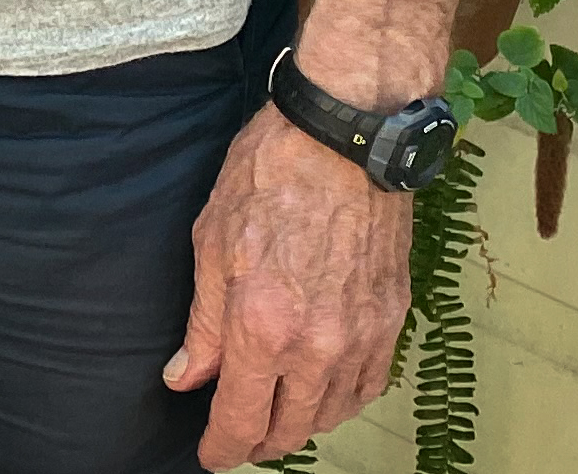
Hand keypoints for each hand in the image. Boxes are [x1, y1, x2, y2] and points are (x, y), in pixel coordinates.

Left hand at [167, 107, 411, 466]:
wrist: (346, 135)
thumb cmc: (271, 174)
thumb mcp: (210, 243)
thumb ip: (202, 324)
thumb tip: (185, 377)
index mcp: (260, 327)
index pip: (238, 420)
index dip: (221, 449)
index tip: (211, 456)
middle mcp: (315, 345)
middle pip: (288, 431)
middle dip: (259, 443)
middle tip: (239, 436)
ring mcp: (361, 335)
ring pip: (331, 415)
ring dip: (301, 424)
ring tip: (277, 412)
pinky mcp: (392, 317)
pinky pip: (370, 385)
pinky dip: (343, 398)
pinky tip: (324, 388)